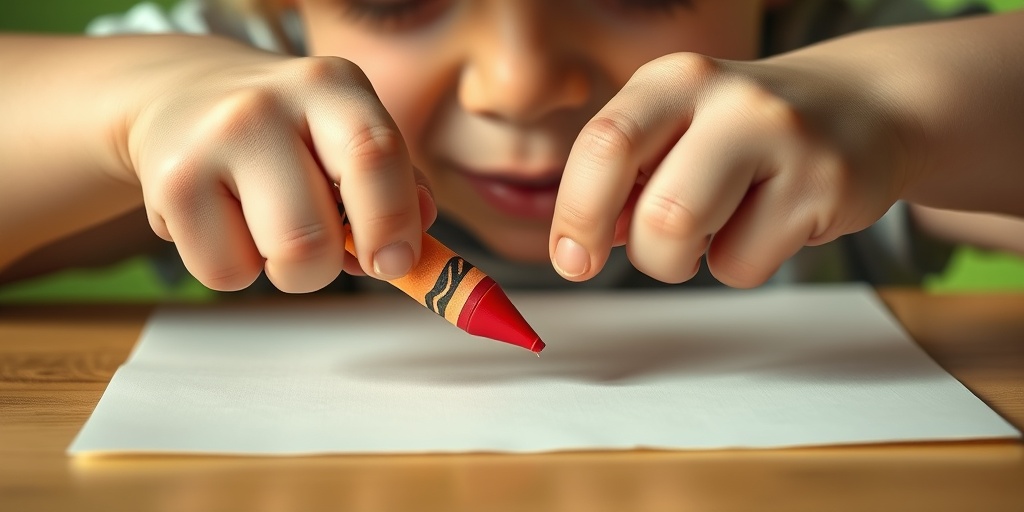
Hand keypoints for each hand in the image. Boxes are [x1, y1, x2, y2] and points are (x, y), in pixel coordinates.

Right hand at [124, 36, 434, 291]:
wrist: (181, 94)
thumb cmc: (288, 133)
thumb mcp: (347, 134)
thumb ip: (394, 185)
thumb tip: (417, 244)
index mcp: (333, 87)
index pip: (375, 155)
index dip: (393, 221)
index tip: (396, 263)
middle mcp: (270, 103)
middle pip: (315, 232)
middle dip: (330, 267)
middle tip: (326, 255)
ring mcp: (213, 140)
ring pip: (278, 257)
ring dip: (287, 270)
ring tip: (271, 228)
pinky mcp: (170, 182)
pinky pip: (223, 272)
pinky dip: (235, 267)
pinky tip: (225, 222)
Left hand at [550, 52, 915, 286]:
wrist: (863, 107)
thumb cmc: (748, 133)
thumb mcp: (678, 130)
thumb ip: (626, 177)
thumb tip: (580, 244)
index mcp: (673, 79)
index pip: (602, 146)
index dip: (575, 214)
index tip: (572, 258)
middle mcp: (727, 98)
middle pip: (651, 208)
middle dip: (636, 251)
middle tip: (649, 253)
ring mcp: (782, 139)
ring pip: (687, 236)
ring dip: (681, 260)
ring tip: (710, 233)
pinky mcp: (825, 185)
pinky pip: (743, 265)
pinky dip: (739, 263)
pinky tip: (765, 226)